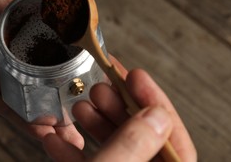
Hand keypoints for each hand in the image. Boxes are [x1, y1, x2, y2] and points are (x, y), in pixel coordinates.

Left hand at [0, 0, 83, 147]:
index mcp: (34, 27)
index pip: (70, 45)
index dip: (91, 61)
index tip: (107, 76)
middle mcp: (28, 53)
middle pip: (61, 77)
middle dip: (80, 96)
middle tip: (96, 114)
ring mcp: (13, 76)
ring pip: (43, 99)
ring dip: (61, 118)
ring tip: (76, 135)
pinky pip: (18, 112)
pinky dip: (33, 125)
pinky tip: (49, 137)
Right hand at [43, 66, 196, 160]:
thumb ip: (133, 145)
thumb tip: (156, 115)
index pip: (175, 142)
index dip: (156, 103)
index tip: (136, 76)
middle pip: (140, 136)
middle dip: (118, 106)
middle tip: (101, 86)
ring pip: (114, 145)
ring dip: (93, 122)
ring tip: (79, 104)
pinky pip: (88, 161)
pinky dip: (70, 149)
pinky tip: (55, 137)